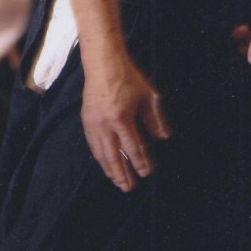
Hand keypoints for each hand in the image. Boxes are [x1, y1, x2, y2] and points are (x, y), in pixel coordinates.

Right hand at [81, 49, 170, 192]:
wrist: (103, 63)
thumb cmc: (128, 77)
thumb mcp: (147, 96)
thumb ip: (154, 118)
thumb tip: (164, 138)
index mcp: (121, 118)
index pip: (132, 146)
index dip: (140, 161)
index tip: (146, 173)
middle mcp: (105, 124)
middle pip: (114, 155)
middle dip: (122, 173)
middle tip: (129, 188)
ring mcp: (93, 123)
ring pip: (101, 153)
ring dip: (109, 169)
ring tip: (117, 182)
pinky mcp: (86, 120)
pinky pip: (92, 145)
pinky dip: (99, 157)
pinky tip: (104, 164)